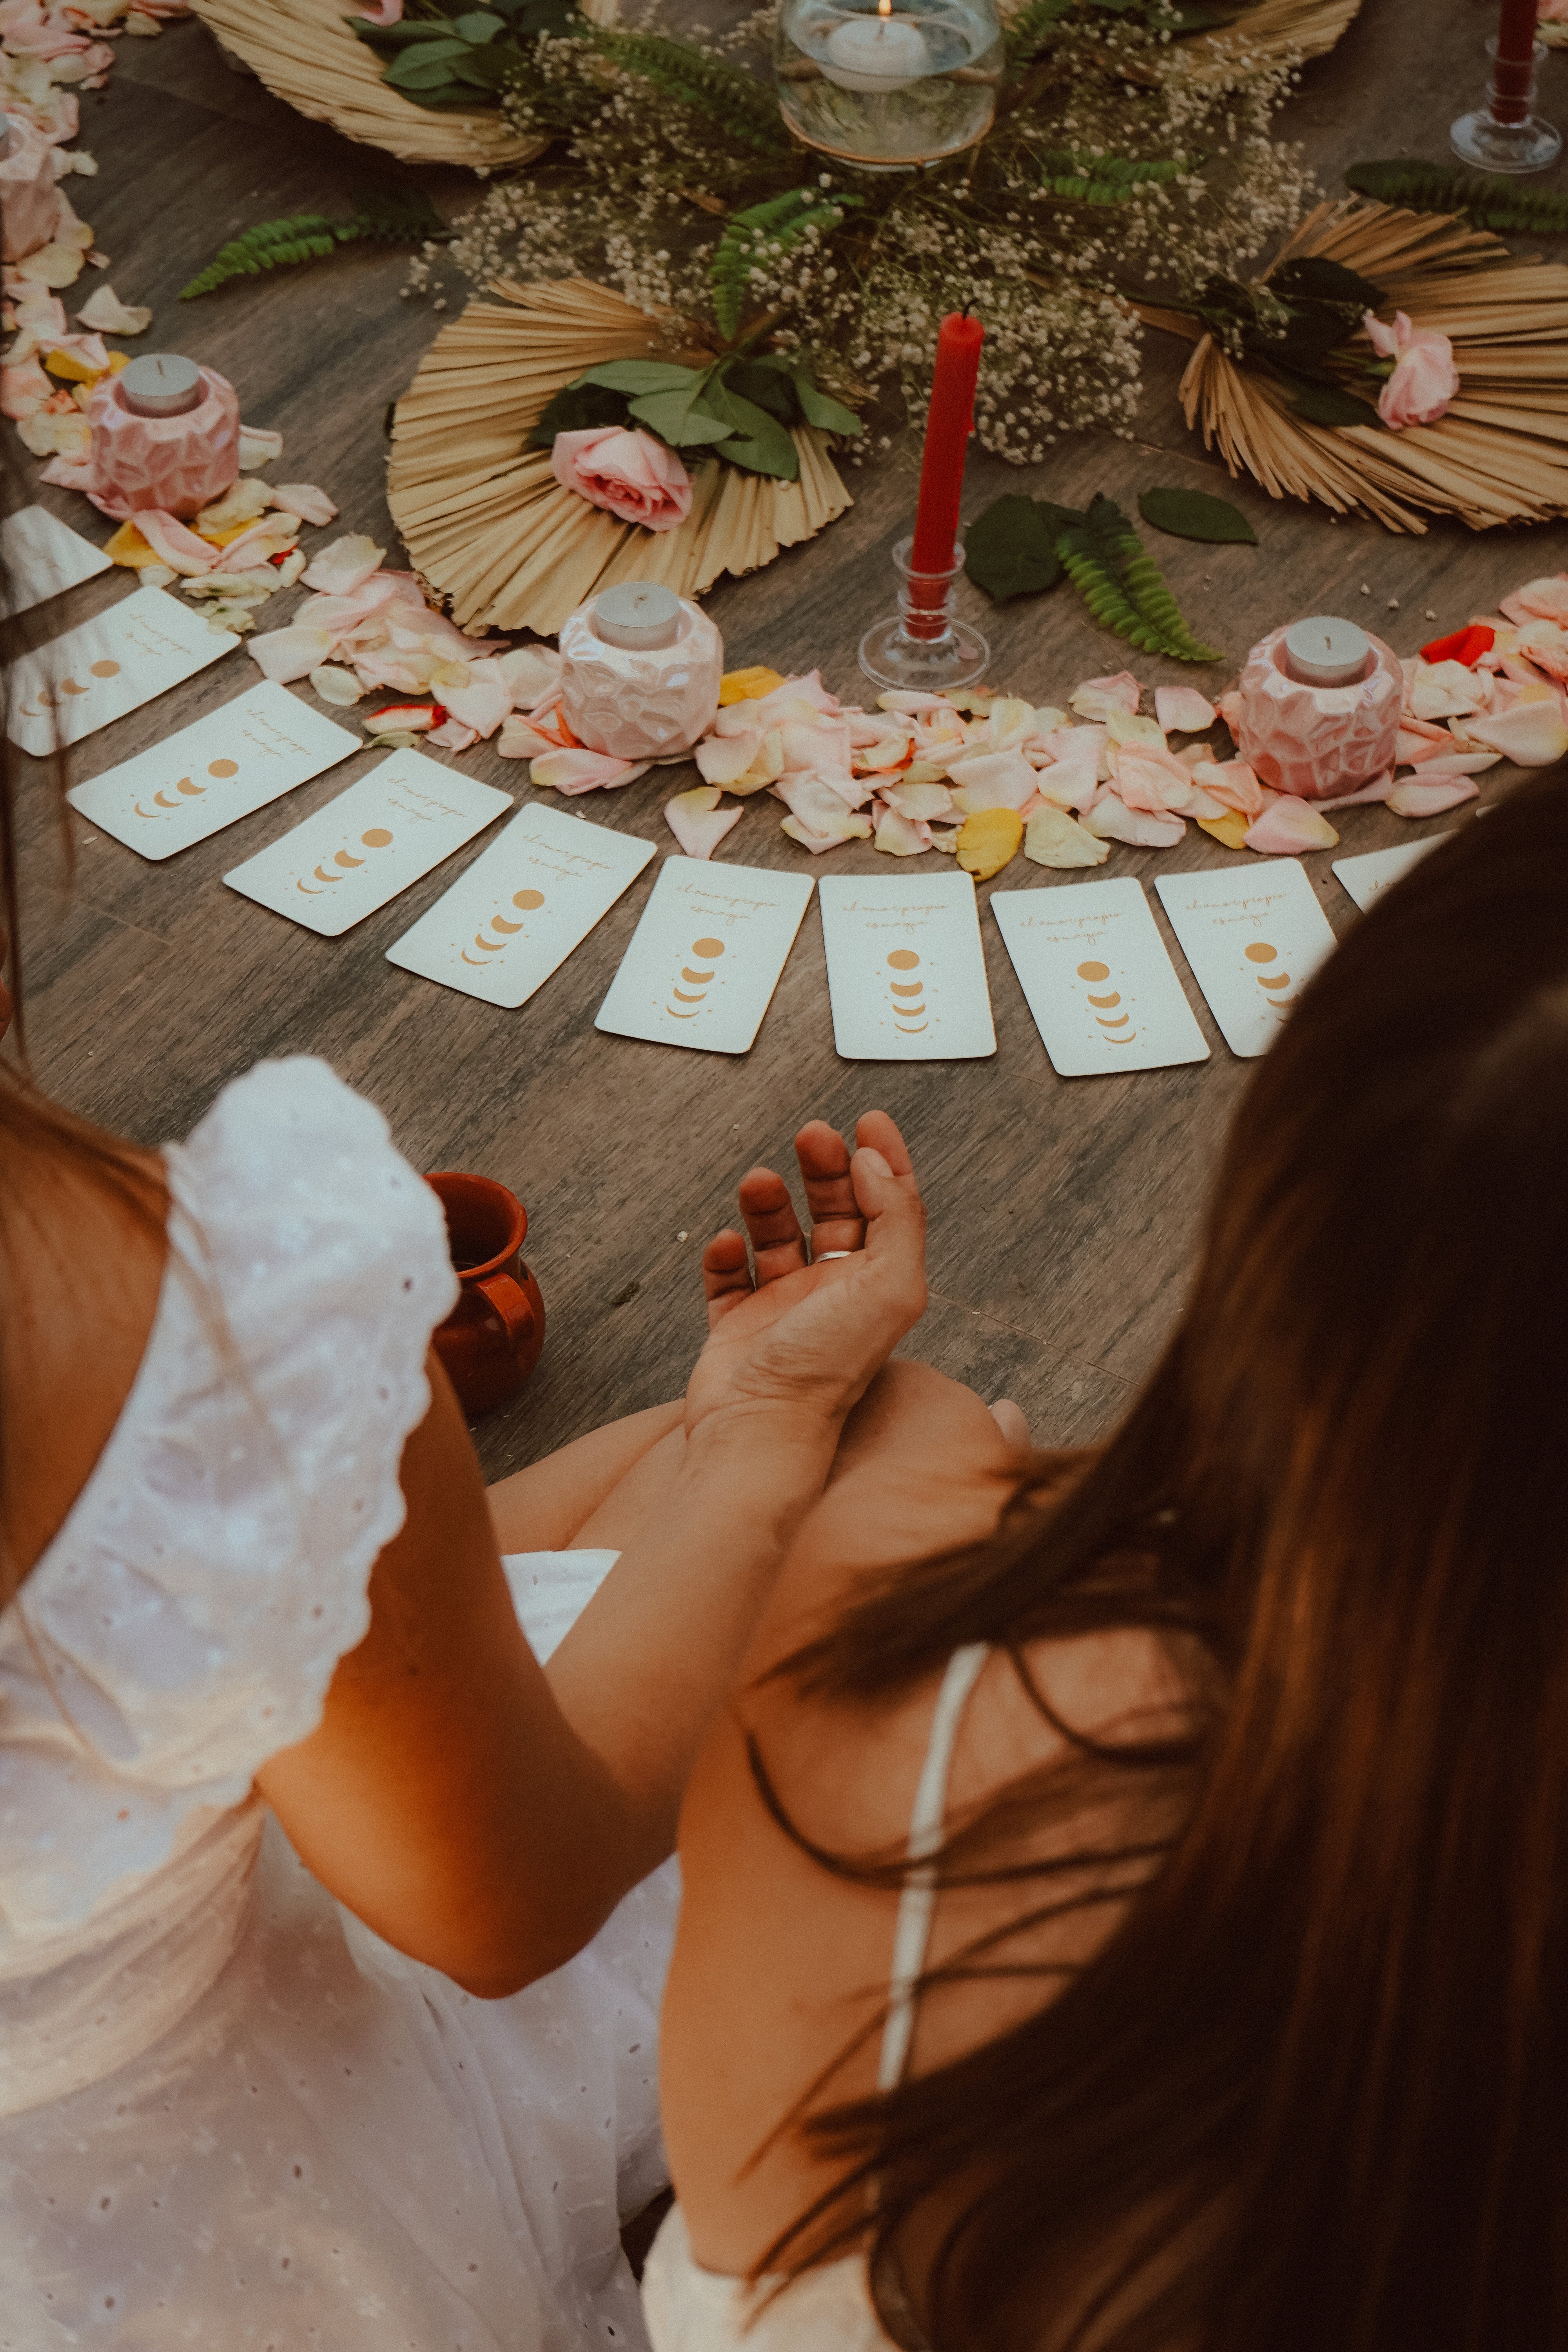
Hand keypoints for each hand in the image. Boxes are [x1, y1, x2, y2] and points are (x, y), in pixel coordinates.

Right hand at [683, 1112, 926, 1441]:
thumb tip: (877, 1163)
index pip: (889, 1210)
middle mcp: (834, 1297)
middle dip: (825, 1168)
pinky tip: (727, 1243)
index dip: (885, 1161)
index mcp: (878, 1287)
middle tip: (812, 1133)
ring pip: (777, 1237)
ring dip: (768, 1204)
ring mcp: (783, 1311)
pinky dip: (724, 1254)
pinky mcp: (737, 1328)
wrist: (759, 1431)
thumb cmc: (827, 1371)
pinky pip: (728, 1278)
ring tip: (759, 1181)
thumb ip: (895, 1218)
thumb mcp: (889, 1286)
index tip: (870, 1119)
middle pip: (834, 1213)